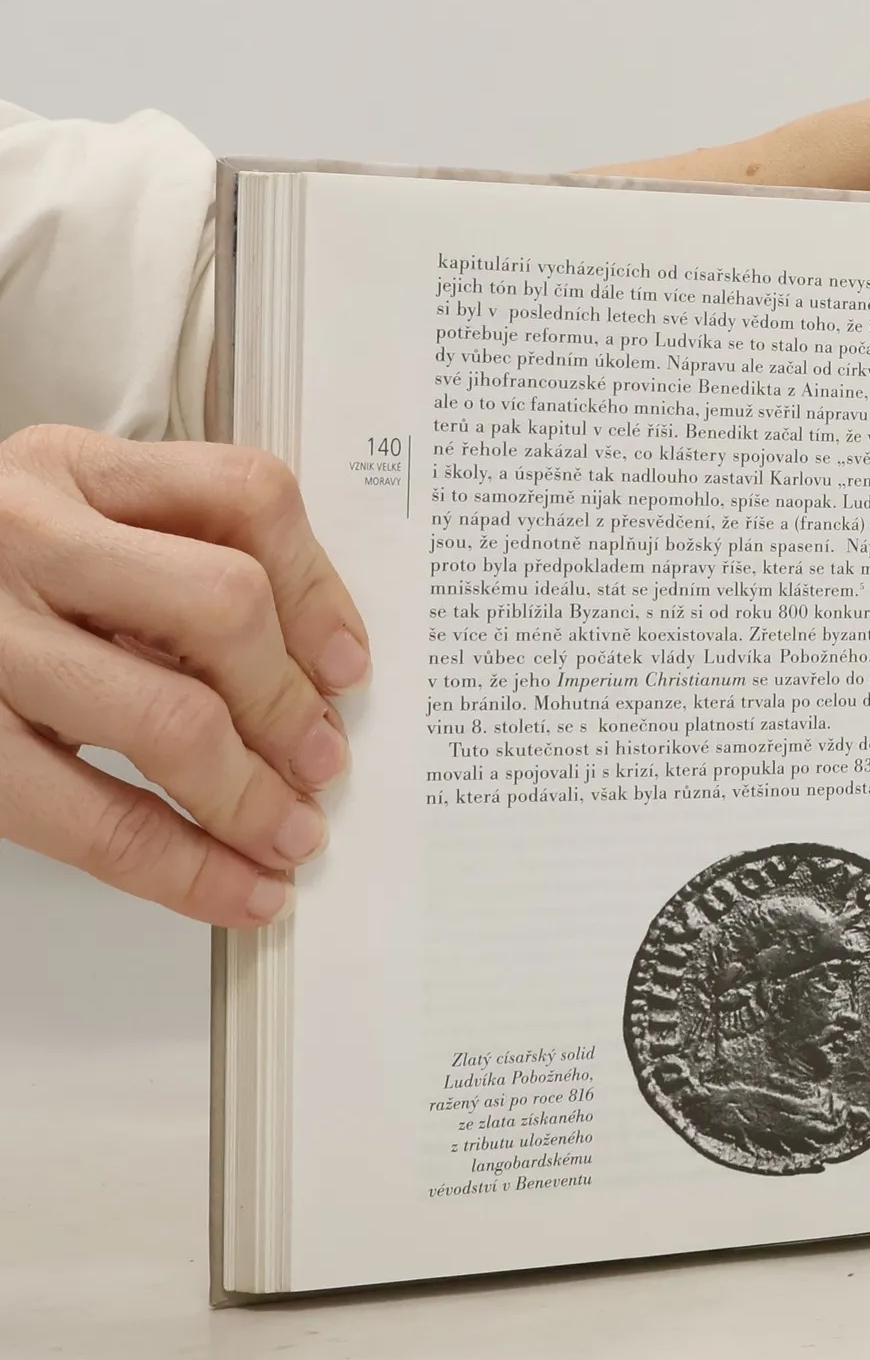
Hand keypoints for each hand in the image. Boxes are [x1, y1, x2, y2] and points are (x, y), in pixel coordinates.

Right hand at [0, 425, 368, 925]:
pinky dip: (188, 868)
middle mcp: (28, 537)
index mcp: (73, 471)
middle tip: (323, 764)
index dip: (319, 592)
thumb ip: (176, 566)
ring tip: (289, 836)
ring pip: (172, 717)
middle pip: (223, 606)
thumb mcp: (74, 532)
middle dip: (289, 704)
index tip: (348, 666)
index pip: (243, 498)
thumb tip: (317, 681)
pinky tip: (237, 888)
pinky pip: (101, 817)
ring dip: (253, 797)